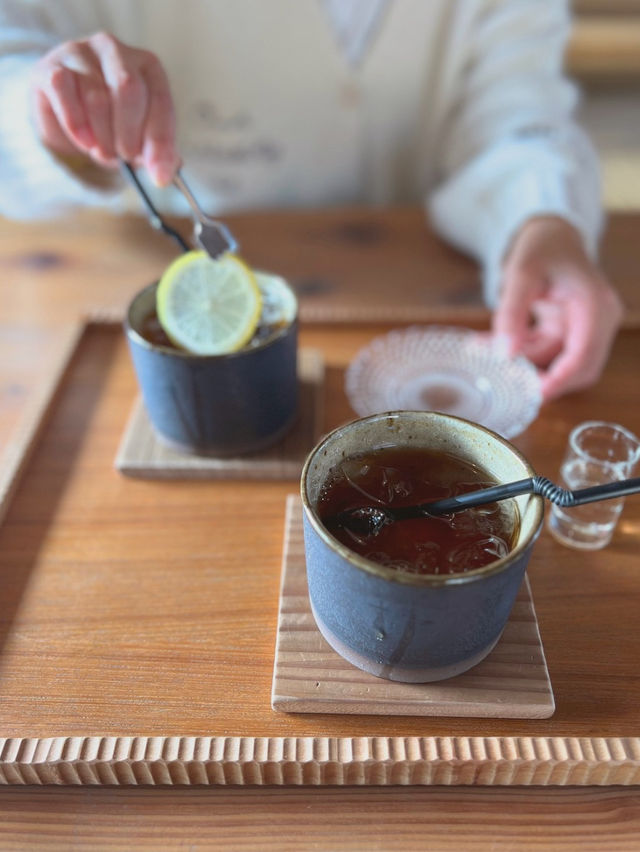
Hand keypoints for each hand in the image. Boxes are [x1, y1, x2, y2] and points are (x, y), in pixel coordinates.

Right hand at [29, 31, 179, 184]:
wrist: (63, 113)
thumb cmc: (110, 123)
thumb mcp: (138, 138)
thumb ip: (153, 153)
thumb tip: (163, 175)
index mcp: (147, 66)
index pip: (160, 100)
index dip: (159, 141)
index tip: (158, 174)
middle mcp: (115, 50)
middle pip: (128, 89)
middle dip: (128, 134)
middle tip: (124, 157)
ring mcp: (80, 53)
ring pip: (96, 96)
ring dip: (102, 136)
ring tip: (102, 151)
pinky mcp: (51, 66)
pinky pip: (63, 92)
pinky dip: (76, 124)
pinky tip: (84, 140)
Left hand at [492, 216, 622, 400]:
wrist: (552, 236)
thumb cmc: (542, 248)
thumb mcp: (521, 273)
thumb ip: (511, 313)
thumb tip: (505, 354)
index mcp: (594, 304)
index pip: (584, 355)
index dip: (560, 380)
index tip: (533, 395)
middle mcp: (599, 320)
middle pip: (578, 369)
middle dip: (542, 380)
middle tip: (504, 382)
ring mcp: (587, 329)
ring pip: (558, 365)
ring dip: (524, 366)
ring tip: (483, 351)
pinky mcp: (571, 333)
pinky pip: (548, 355)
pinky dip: (522, 356)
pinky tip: (490, 346)